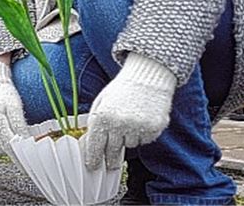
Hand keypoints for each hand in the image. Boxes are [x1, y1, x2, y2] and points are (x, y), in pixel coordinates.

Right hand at [0, 58, 28, 151]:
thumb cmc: (3, 91)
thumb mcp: (16, 107)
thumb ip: (20, 127)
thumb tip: (28, 143)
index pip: (10, 145)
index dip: (23, 152)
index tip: (33, 156)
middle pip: (5, 147)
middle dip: (18, 150)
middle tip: (31, 151)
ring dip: (11, 145)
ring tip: (22, 140)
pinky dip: (3, 139)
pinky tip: (10, 133)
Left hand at [83, 53, 176, 170]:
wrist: (146, 77)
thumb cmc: (121, 89)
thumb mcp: (101, 102)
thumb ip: (95, 121)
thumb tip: (90, 143)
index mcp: (102, 116)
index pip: (95, 145)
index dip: (93, 158)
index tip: (93, 167)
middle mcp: (119, 123)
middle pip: (113, 151)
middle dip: (110, 160)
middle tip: (110, 165)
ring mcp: (137, 126)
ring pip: (130, 145)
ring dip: (128, 139)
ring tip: (129, 122)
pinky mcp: (153, 128)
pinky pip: (145, 140)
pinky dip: (142, 134)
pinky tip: (141, 119)